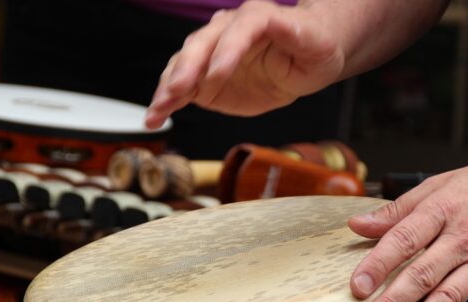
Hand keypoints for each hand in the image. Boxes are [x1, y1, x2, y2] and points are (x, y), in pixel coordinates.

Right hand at [145, 0, 345, 128]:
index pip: (239, 29)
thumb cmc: (313, 48)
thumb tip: (286, 25)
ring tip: (156, 111)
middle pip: (201, 44)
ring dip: (168, 88)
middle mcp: (227, 30)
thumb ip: (296, 34)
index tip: (217, 76)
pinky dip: (165, 103)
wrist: (302, 61)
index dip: (226, 51)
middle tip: (177, 91)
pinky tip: (153, 118)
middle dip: (186, 68)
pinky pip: (180, 89)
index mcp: (257, 17)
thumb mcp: (314, 42)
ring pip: (183, 65)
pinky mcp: (203, 79)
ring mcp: (211, 54)